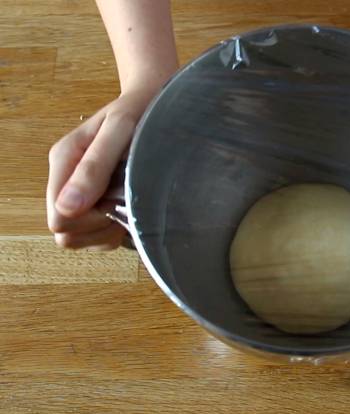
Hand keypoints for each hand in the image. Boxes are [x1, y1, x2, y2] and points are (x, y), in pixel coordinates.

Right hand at [47, 88, 156, 249]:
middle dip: (98, 227)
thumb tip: (67, 207)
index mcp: (65, 160)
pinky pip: (94, 238)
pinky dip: (113, 231)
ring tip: (129, 205)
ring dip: (106, 230)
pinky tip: (129, 210)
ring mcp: (80, 194)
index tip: (116, 201)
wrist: (155, 104)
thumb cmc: (141, 112)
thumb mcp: (120, 130)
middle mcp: (67, 180)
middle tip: (124, 204)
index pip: (58, 217)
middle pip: (66, 233)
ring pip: (79, 239)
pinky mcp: (94, 204)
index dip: (88, 220)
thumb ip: (95, 166)